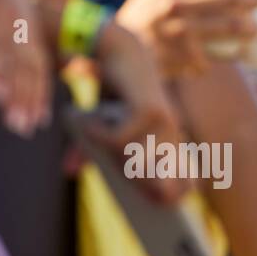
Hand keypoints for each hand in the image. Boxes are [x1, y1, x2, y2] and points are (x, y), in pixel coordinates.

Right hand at [0, 0, 50, 136]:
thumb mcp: (21, 25)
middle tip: (26, 130)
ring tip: (14, 121)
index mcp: (32, 40)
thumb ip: (23, 50)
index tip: (39, 121)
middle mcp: (24, 39)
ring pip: (15, 71)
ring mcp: (9, 34)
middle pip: (29, 77)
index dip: (39, 97)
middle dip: (28, 104)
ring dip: (15, 97)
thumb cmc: (4, 0)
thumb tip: (21, 75)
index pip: (39, 74)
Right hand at [76, 20, 188, 200]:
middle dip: (144, 188)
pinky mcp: (149, 111)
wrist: (117, 49)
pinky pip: (119, 141)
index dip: (175, 197)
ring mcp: (164, 124)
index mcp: (170, 140)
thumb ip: (88, 150)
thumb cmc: (112, 91)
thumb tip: (68, 171)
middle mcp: (172, 134)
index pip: (188, 180)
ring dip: (112, 156)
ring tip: (95, 135)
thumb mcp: (101, 125)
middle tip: (124, 177)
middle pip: (164, 183)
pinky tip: (88, 122)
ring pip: (138, 164)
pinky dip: (99, 135)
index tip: (161, 206)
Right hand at [115, 0, 256, 77]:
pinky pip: (210, 58)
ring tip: (256, 29)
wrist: (110, 52)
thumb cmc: (141, 22)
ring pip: (221, 26)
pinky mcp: (178, 56)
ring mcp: (174, 30)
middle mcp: (169, 4)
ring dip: (243, 28)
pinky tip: (234, 56)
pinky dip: (222, 58)